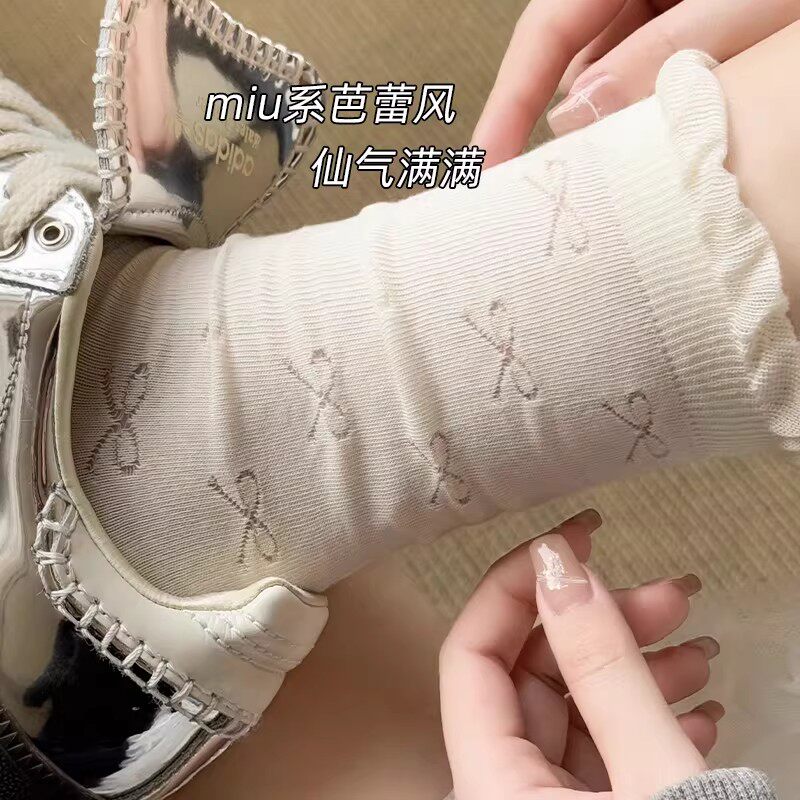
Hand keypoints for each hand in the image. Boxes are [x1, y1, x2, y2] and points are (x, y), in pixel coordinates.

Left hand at [440, 510, 723, 798]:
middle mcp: (501, 788)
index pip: (471, 652)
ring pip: (574, 711)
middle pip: (533, 675)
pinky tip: (696, 711)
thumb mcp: (650, 773)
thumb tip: (558, 562)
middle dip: (602, 627)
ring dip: (635, 673)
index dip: (517, 583)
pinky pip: (599, 755)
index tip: (575, 538)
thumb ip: (604, 669)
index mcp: (488, 779)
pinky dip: (643, 725)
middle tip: (671, 598)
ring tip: (698, 650)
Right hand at [473, 0, 799, 164]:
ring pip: (614, 79)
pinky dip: (652, 117)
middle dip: (573, 127)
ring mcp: (661, 6)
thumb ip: (661, 54)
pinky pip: (648, 79)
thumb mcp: (744, 2)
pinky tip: (667, 144)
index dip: (509, 102)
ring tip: (635, 170)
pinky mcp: (685, 29)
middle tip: (563, 192)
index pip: (545, 32)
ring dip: (620, 127)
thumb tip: (573, 118)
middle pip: (577, 62)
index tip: (485, 165)